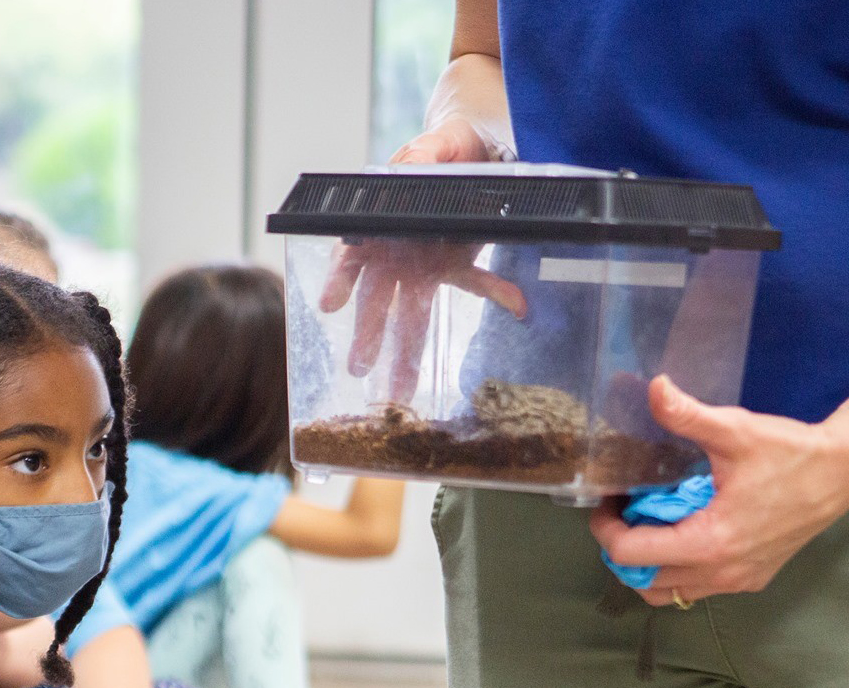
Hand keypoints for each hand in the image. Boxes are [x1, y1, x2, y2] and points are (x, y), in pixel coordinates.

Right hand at [319, 119, 526, 401]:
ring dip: (406, 349)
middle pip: (376, 300)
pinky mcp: (457, 262)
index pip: (353, 255)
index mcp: (380, 226)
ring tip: (399, 388)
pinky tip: (519, 304)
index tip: (329, 304)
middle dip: (367, 335)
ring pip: (410, 312)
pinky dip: (498, 292)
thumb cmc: (444, 144)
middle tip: (358, 368)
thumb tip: (406, 168)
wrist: (473, 139)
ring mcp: (425, 263)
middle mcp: (397, 252)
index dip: (340, 278)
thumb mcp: (433, 145)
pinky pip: (474, 282)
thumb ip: (421, 157)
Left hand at [591, 376, 848, 604]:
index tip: (607, 503)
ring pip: (670, 593)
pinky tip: (681, 531)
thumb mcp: (734, 431)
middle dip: (622, 551)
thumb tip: (654, 388)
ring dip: (648, 565)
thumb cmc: (791, 453)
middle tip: (623, 514)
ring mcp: (737, 580)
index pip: (631, 555)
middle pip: (643, 582)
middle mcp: (721, 572)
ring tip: (648, 525)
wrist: (844, 471)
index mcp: (710, 542)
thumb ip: (687, 415)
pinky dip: (677, 569)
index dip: (606, 530)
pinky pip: (697, 588)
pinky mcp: (751, 578)